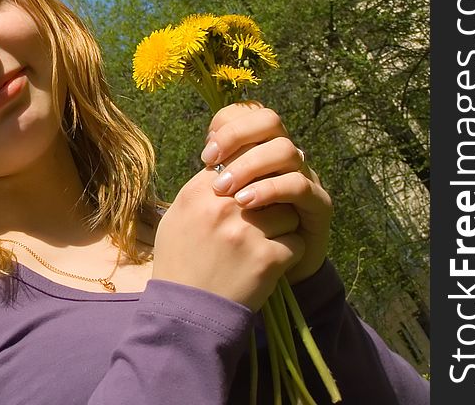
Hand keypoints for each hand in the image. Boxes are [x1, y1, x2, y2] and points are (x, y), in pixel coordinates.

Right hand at [153, 166, 303, 310]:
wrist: (185, 312)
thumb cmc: (180, 262)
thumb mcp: (178, 217)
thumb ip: (203, 189)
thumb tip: (228, 165)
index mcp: (198, 193)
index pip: (240, 161)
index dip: (251, 175)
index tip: (252, 189)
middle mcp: (222, 208)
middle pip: (268, 183)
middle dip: (270, 199)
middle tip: (263, 217)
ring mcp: (246, 232)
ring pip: (288, 212)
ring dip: (282, 227)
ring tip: (264, 244)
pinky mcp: (267, 258)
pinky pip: (296, 242)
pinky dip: (288, 254)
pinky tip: (270, 264)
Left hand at [200, 101, 331, 284]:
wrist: (252, 283)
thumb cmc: (222, 241)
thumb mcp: (209, 206)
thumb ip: (207, 179)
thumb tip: (205, 159)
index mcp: (254, 150)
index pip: (246, 114)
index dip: (227, 124)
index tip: (206, 154)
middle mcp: (281, 158)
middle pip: (269, 121)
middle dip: (238, 138)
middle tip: (213, 167)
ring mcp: (302, 177)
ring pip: (285, 150)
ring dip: (252, 166)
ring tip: (227, 194)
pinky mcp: (318, 205)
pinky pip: (300, 185)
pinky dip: (272, 190)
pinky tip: (248, 204)